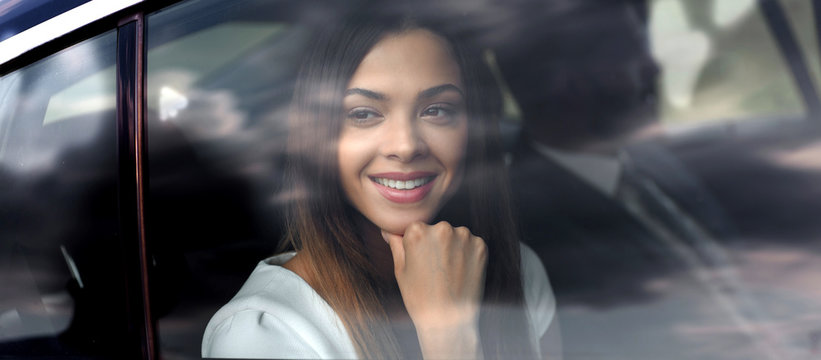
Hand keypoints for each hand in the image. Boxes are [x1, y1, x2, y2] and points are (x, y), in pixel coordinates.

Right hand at [382, 221, 486, 358]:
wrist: (449, 321)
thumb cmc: (420, 298)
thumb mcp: (400, 270)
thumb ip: (396, 244)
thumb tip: (390, 230)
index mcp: (417, 231)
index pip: (414, 228)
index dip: (415, 246)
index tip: (419, 262)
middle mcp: (442, 228)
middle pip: (435, 230)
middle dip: (434, 245)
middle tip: (433, 270)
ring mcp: (464, 236)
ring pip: (454, 236)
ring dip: (451, 248)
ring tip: (447, 273)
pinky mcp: (480, 246)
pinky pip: (470, 245)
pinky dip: (466, 255)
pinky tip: (459, 272)